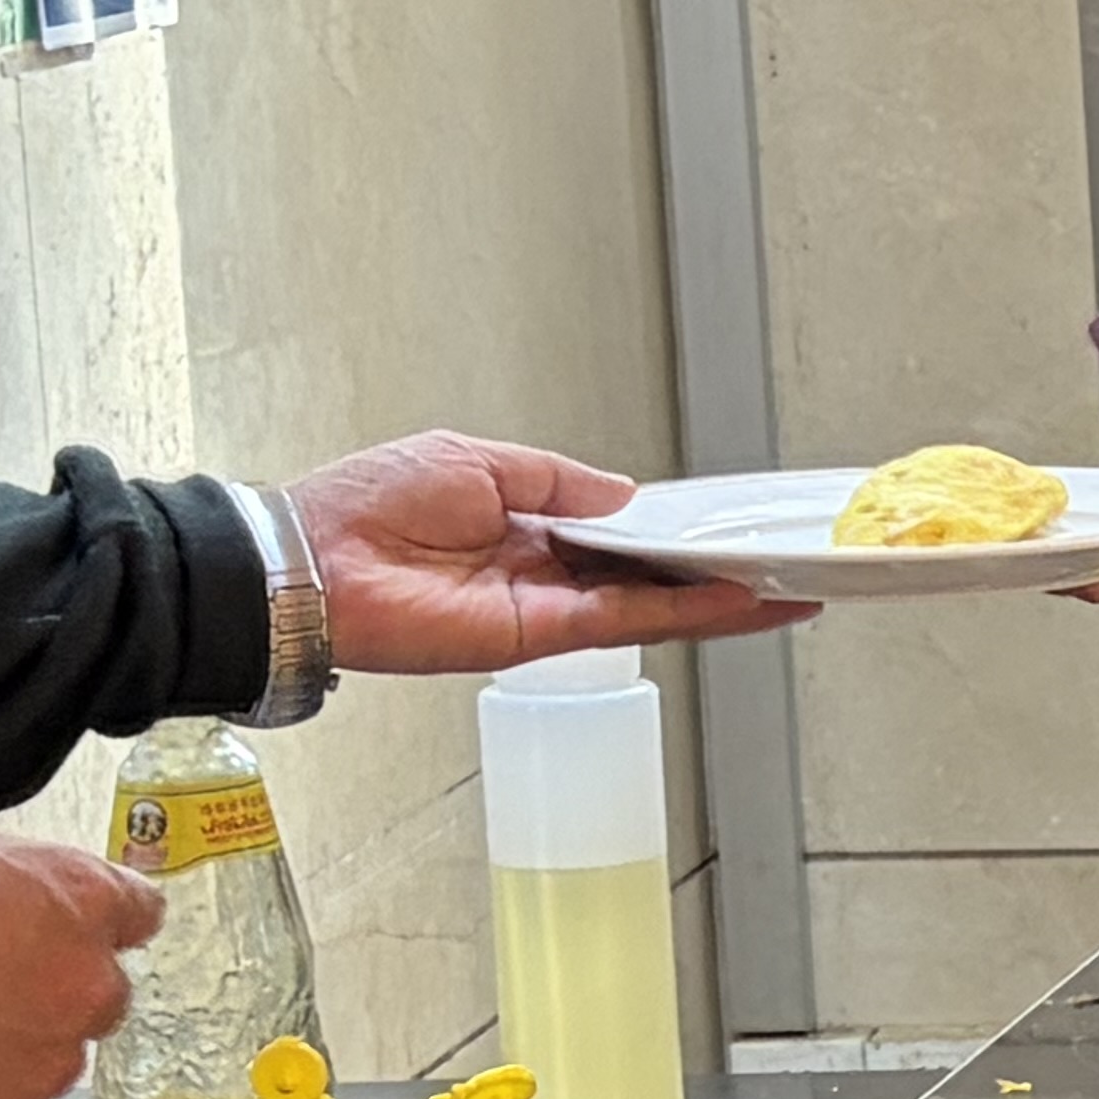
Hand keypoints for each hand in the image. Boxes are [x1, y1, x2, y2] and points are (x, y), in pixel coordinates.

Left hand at [287, 434, 810, 673]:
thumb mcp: (476, 459)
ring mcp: (544, 608)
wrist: (312, 562)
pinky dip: (685, 614)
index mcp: (522, 521)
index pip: (619, 528)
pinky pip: (629, 623)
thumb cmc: (363, 504)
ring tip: (786, 586)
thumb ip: (557, 479)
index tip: (726, 522)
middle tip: (779, 557)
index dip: (674, 526)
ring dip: (721, 597)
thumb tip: (624, 493)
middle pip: (649, 572)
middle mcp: (541, 570)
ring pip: (654, 603)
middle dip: (714, 566)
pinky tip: (735, 601)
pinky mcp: (539, 639)